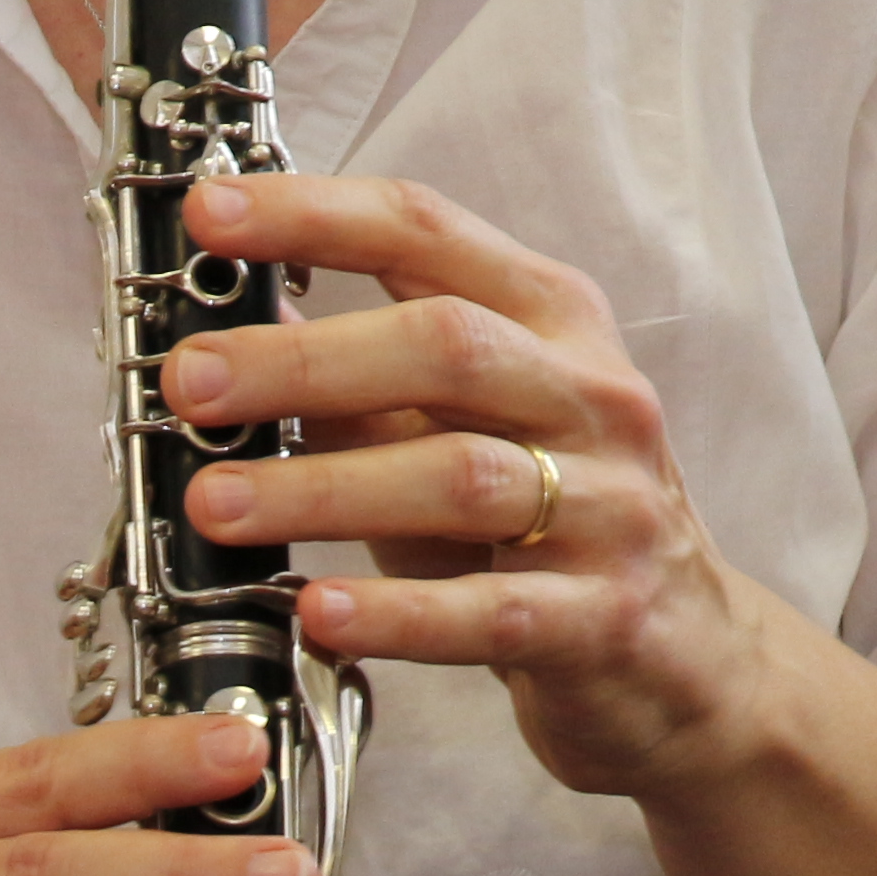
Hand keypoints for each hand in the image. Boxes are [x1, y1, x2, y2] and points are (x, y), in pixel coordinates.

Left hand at [159, 171, 787, 800]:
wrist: (686, 662)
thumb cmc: (546, 532)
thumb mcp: (454, 436)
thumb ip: (360, 386)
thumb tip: (228, 331)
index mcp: (549, 320)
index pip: (426, 232)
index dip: (313, 214)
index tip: (208, 213)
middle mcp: (590, 395)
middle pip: (445, 345)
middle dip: (304, 359)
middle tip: (189, 383)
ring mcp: (607, 508)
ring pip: (461, 475)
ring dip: (323, 488)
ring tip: (214, 507)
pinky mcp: (603, 619)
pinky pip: (490, 610)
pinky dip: (397, 613)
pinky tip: (318, 613)